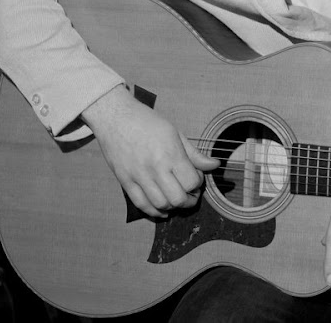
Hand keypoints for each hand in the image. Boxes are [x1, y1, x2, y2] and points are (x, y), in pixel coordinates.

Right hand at [81, 86, 219, 217]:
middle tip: (191, 194)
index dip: (198, 183)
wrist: (116, 117)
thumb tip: (214, 165)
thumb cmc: (147, 122)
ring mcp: (138, 176)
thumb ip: (195, 154)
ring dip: (173, 207)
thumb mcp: (176, 133)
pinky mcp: (125, 181)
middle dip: (189, 200)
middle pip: (177, 198)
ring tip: (177, 200)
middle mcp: (154, 168)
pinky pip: (141, 204)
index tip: (196, 177)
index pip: (191, 181)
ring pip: (160, 205)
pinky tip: (162, 209)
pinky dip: (154, 212)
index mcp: (170, 154)